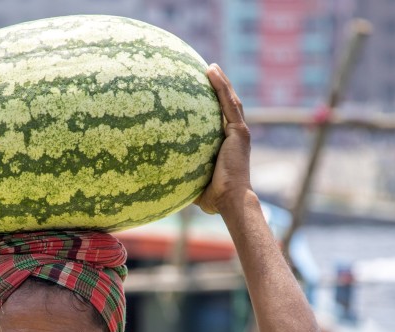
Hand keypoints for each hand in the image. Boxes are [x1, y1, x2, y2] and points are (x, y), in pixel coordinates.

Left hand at [195, 64, 252, 215]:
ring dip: (221, 82)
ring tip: (210, 66)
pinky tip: (211, 71)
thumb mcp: (193, 180)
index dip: (213, 104)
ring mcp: (239, 133)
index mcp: (227, 144)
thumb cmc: (211, 197)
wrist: (229, 201)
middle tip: (206, 71)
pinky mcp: (239, 132)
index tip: (199, 92)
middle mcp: (235, 136)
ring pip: (230, 100)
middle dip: (218, 87)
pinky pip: (229, 104)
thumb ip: (181, 172)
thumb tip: (156, 174)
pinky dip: (221, 86)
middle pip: (226, 105)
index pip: (220, 119)